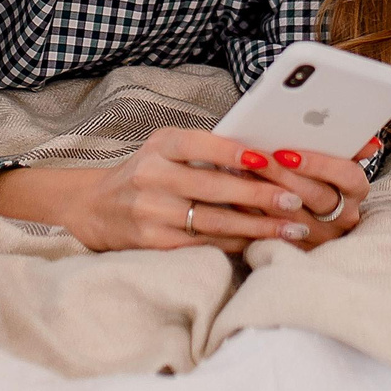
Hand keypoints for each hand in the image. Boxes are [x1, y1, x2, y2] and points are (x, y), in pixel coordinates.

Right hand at [0, 126, 334, 253]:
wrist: (94, 208)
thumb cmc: (146, 172)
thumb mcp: (165, 148)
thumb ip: (205, 149)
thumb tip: (266, 152)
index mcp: (160, 146)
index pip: (201, 145)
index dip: (236, 153)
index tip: (271, 159)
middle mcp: (152, 177)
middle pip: (214, 188)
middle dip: (260, 195)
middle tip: (297, 200)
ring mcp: (150, 213)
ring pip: (214, 222)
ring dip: (257, 227)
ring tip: (292, 228)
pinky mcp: (153, 243)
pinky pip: (202, 245)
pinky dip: (236, 245)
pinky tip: (261, 245)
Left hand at [239, 138, 378, 249]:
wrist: (314, 213)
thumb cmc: (322, 176)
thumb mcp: (337, 158)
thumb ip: (349, 146)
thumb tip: (371, 143)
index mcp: (355, 191)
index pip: (346, 176)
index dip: (318, 164)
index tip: (288, 153)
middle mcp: (342, 217)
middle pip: (316, 196)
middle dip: (283, 175)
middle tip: (256, 158)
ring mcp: (319, 237)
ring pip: (290, 217)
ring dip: (263, 192)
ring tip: (240, 170)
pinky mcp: (296, 250)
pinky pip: (271, 233)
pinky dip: (252, 213)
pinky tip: (236, 195)